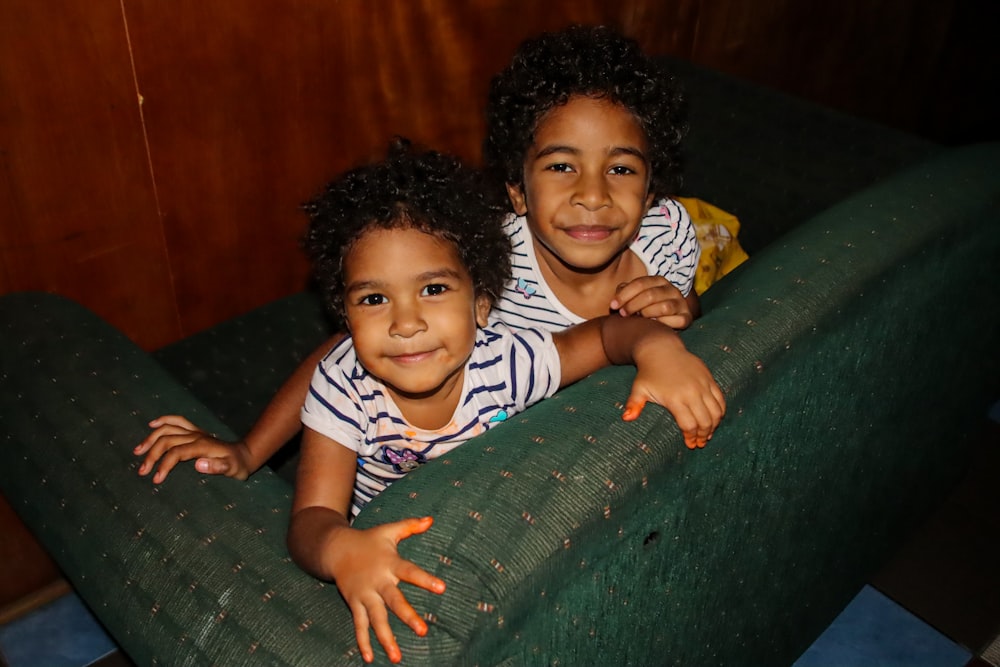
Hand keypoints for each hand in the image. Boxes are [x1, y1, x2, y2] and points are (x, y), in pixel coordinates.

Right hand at [134, 415, 252, 482]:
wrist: (245, 455)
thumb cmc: (238, 465)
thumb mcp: (232, 470)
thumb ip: (217, 467)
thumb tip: (198, 464)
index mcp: (203, 446)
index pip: (177, 453)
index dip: (164, 465)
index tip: (156, 479)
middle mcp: (196, 436)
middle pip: (167, 440)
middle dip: (152, 455)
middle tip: (142, 471)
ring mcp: (195, 432)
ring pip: (168, 429)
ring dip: (151, 439)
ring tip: (138, 451)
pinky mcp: (194, 431)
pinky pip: (176, 421)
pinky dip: (163, 421)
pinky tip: (152, 425)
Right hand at [327, 516, 445, 663]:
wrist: (335, 549)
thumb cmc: (368, 541)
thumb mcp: (389, 531)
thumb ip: (410, 526)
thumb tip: (431, 519)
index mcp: (389, 563)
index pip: (410, 572)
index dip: (425, 579)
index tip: (442, 588)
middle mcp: (377, 581)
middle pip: (394, 601)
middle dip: (408, 616)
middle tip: (423, 631)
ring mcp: (364, 595)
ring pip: (376, 619)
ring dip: (386, 638)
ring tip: (397, 657)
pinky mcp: (354, 604)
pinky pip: (359, 626)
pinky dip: (363, 642)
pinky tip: (370, 659)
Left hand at [610, 277, 693, 329]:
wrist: (661, 328)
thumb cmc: (643, 310)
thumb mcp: (633, 298)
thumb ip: (624, 293)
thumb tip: (617, 296)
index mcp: (658, 281)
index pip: (640, 283)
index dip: (624, 295)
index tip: (612, 306)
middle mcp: (672, 289)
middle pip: (650, 295)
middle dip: (633, 305)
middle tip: (623, 315)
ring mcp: (681, 303)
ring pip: (664, 307)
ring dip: (647, 315)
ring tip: (639, 320)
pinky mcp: (686, 317)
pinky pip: (676, 320)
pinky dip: (663, 324)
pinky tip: (654, 326)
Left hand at [621, 338, 725, 448]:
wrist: (662, 349)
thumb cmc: (648, 372)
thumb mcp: (639, 388)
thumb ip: (634, 404)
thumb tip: (626, 419)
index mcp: (675, 398)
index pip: (688, 425)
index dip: (690, 437)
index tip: (690, 445)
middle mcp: (691, 392)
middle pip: (705, 421)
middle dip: (704, 435)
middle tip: (700, 443)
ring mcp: (702, 385)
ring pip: (716, 412)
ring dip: (714, 425)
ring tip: (708, 434)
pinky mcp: (709, 378)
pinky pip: (721, 399)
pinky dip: (720, 412)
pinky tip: (715, 419)